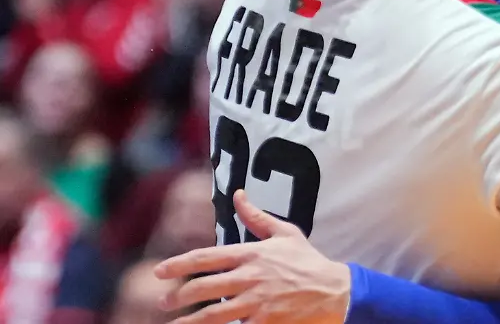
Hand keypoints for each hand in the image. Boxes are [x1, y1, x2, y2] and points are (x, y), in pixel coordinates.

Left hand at [156, 190, 349, 323]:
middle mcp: (251, 277)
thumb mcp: (286, 233)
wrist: (336, 291)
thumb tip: (239, 194)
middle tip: (164, 302)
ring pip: (213, 314)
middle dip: (178, 296)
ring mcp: (257, 302)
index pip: (206, 258)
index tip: (159, 271)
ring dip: (189, 321)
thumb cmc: (309, 262)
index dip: (179, 264)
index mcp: (252, 254)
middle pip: (203, 288)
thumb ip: (257, 217)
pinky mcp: (265, 322)